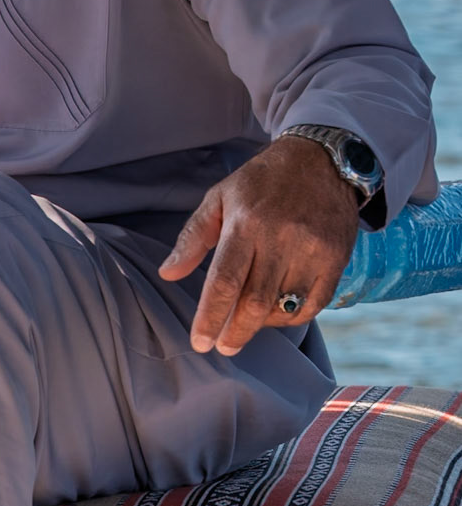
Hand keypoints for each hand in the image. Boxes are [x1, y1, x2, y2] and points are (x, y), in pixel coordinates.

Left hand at [160, 136, 360, 355]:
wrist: (322, 158)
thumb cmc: (262, 181)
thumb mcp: (219, 197)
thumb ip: (193, 237)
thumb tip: (167, 274)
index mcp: (245, 223)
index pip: (224, 281)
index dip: (210, 317)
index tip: (200, 342)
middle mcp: (280, 238)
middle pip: (254, 302)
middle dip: (235, 332)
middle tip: (223, 347)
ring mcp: (312, 249)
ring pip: (284, 305)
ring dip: (262, 325)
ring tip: (246, 327)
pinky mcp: (337, 256)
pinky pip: (315, 302)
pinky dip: (293, 316)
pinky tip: (278, 315)